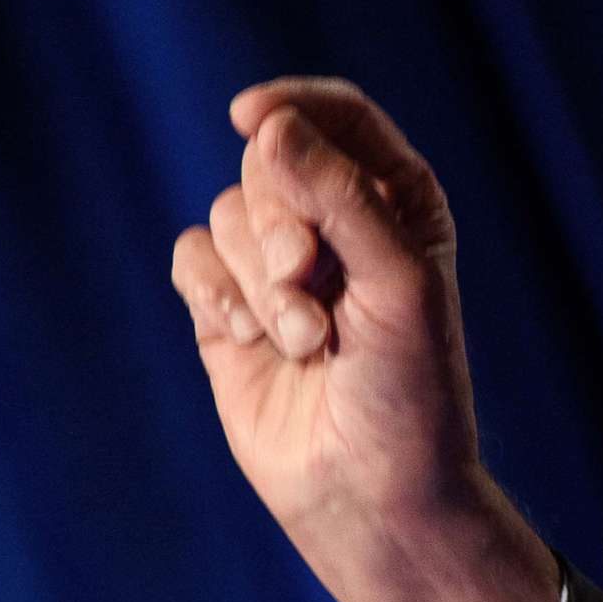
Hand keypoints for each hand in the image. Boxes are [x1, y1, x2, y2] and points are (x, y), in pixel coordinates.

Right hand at [170, 76, 557, 601]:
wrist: (372, 495)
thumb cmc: (410, 390)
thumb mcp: (395, 283)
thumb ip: (337, 196)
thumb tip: (269, 124)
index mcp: (397, 201)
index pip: (339, 116)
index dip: (293, 106)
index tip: (252, 116)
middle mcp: (334, 223)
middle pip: (269, 162)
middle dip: (279, 221)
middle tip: (309, 284)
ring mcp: (277, 267)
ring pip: (225, 213)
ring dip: (258, 279)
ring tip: (305, 341)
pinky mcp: (228, 311)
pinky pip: (193, 259)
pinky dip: (217, 294)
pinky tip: (254, 343)